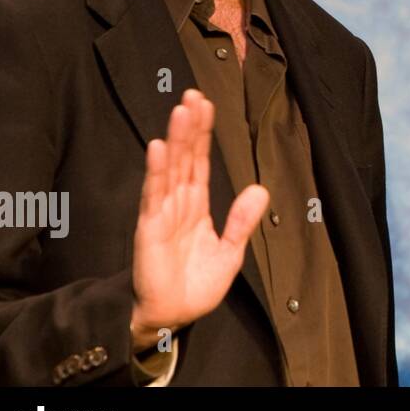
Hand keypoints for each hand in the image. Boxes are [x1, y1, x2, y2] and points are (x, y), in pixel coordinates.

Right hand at [130, 89, 268, 348]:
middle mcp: (178, 203)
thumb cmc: (196, 285)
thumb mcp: (230, 252)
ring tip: (180, 110)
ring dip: (175, 140)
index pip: (200, 161)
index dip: (202, 133)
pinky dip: (156, 172)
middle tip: (192, 94)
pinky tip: (157, 149)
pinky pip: (154, 196)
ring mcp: (162, 213)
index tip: (205, 104)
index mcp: (197, 206)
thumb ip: (242, 221)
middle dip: (189, 126)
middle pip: (185, 157)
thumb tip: (260, 188)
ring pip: (170, 169)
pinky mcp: (149, 229)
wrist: (171, 316)